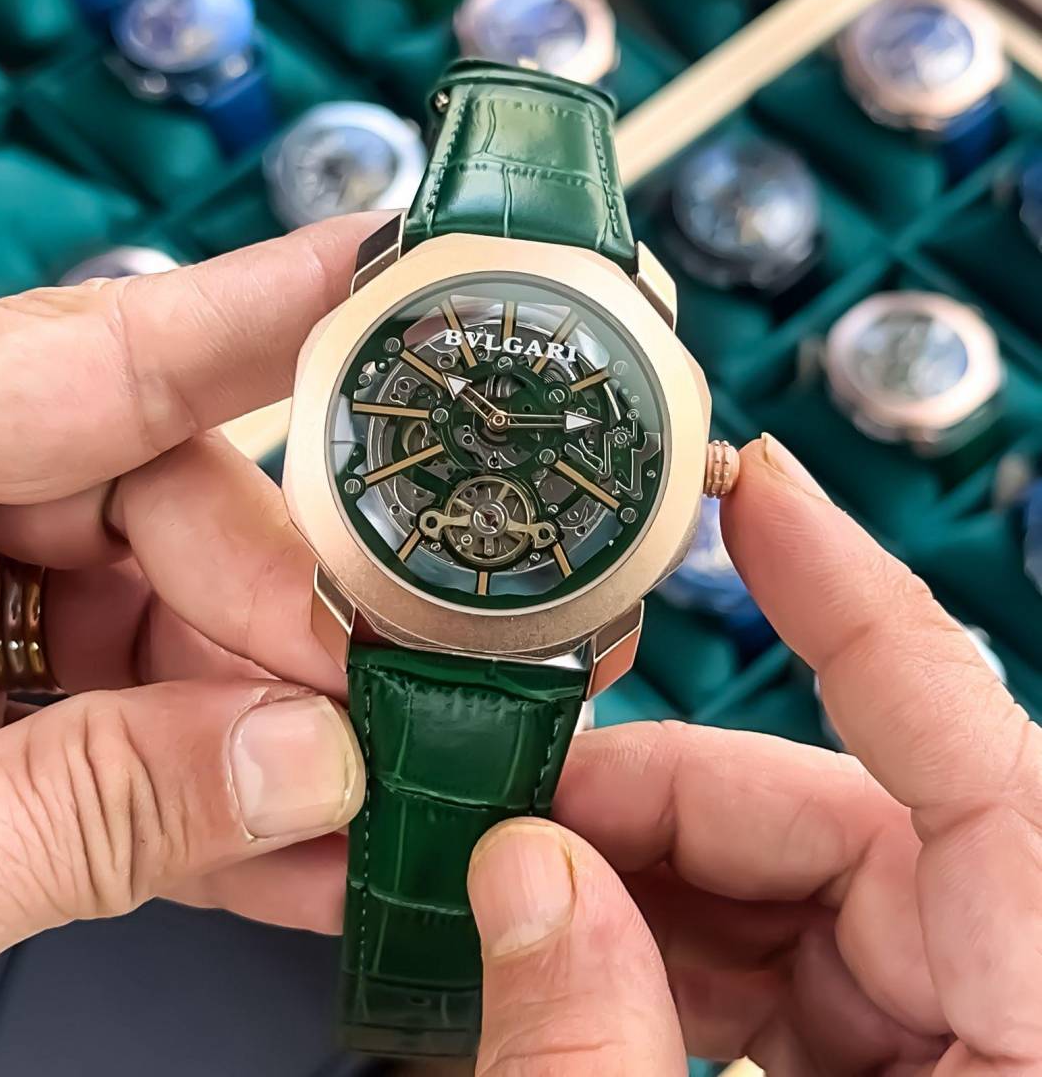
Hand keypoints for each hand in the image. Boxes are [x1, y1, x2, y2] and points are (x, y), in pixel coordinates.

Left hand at [0, 216, 383, 973]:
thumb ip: (87, 810)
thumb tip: (305, 767)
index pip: (82, 360)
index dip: (255, 313)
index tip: (387, 273)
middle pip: (153, 503)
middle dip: (274, 620)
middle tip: (358, 713)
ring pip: (161, 617)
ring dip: (259, 728)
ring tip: (345, 810)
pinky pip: (124, 707)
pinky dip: (204, 788)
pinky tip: (286, 851)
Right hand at [467, 436, 1041, 1075]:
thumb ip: (593, 1048)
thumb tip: (525, 881)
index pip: (981, 753)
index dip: (856, 600)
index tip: (759, 497)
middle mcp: (1030, 1013)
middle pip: (847, 818)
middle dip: (666, 795)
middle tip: (527, 809)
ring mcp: (979, 1042)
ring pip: (808, 887)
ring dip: (651, 879)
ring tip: (532, 893)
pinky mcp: (924, 1072)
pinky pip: (804, 966)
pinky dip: (682, 949)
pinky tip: (587, 963)